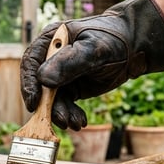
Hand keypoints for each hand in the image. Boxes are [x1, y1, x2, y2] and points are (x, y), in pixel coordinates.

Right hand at [20, 0, 163, 129]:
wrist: (135, 48)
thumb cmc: (114, 40)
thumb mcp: (94, 49)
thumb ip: (69, 62)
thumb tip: (42, 79)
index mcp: (52, 40)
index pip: (31, 62)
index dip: (28, 83)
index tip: (34, 103)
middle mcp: (51, 58)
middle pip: (39, 85)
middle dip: (48, 105)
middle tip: (61, 121)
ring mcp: (60, 74)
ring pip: (51, 99)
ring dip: (61, 114)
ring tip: (75, 123)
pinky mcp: (71, 87)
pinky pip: (64, 104)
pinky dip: (70, 114)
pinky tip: (80, 121)